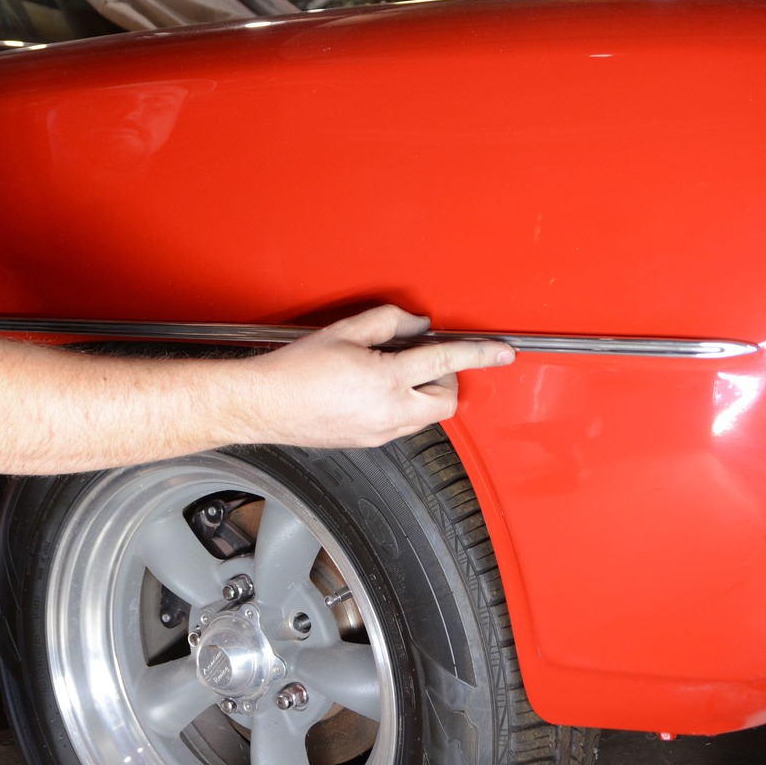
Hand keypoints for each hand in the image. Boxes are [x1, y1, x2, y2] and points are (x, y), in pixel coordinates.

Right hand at [252, 305, 513, 448]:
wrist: (263, 404)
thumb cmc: (294, 370)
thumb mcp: (344, 331)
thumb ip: (388, 322)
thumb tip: (416, 324)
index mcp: (386, 379)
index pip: (445, 362)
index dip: (478, 353)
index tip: (502, 352)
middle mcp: (388, 412)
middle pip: (445, 401)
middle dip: (446, 380)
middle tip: (424, 360)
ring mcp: (379, 432)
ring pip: (425, 417)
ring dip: (423, 395)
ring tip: (394, 374)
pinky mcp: (367, 442)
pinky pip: (402, 426)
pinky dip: (402, 407)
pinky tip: (376, 392)